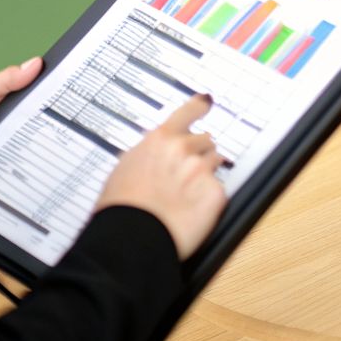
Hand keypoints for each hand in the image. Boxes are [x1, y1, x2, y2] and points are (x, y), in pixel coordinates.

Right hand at [96, 95, 228, 259]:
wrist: (131, 238)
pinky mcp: (216, 194)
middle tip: (184, 175)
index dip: (200, 106)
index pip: (190, 111)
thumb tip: (156, 151)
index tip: (206, 102)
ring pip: (215, 164)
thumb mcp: (125, 166)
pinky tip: (190, 210)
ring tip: (185, 196)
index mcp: (161, 139)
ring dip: (205, 175)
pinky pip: (219, 190)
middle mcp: (184, 149)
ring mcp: (202, 170)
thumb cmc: (121, 208)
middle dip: (198, 154)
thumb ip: (149, 152)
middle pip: (206, 141)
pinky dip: (209, 199)